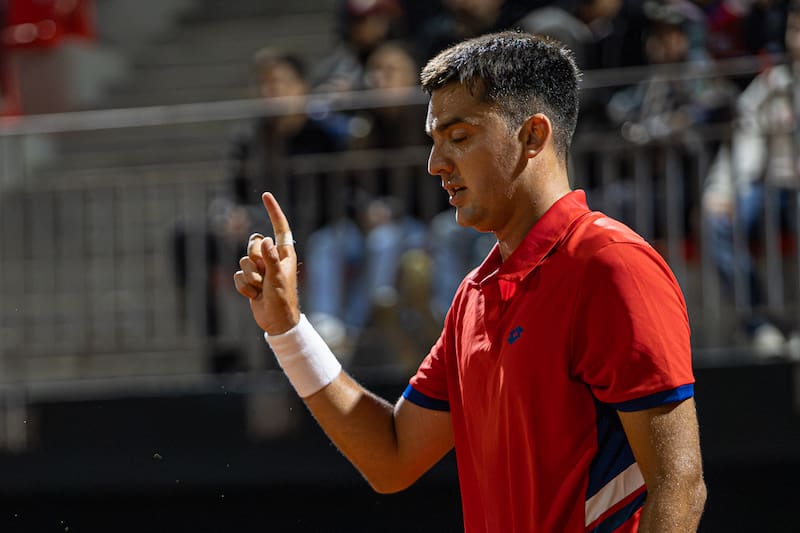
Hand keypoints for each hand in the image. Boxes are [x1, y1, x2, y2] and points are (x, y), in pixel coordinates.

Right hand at [233, 192, 299, 334]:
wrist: (276, 322)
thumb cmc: (282, 300)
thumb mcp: (278, 278)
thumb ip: (272, 259)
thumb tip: (266, 240)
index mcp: (284, 253)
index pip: (279, 227)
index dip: (273, 211)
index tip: (266, 195)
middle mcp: (271, 258)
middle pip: (253, 244)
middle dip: (254, 259)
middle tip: (265, 276)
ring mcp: (260, 269)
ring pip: (243, 261)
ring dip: (250, 278)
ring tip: (261, 289)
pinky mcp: (249, 280)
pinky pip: (237, 276)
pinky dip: (243, 287)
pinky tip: (254, 296)